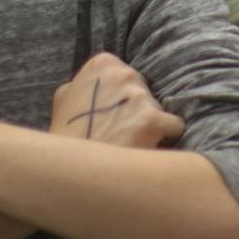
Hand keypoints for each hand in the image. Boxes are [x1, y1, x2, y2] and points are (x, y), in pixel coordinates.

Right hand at [48, 52, 183, 149]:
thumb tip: (99, 83)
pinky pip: (174, 126)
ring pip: (159, 109)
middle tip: (120, 132)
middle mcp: (122, 74)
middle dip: (138, 111)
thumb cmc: (68, 139)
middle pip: (147, 91)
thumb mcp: (64, 100)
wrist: (70, 174)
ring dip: (149, 127)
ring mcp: (137, 96)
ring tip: (129, 144)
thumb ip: (86, 84)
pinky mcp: (152, 121)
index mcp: (102, 65)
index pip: (130, 76)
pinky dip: (166, 139)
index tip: (112, 114)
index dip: (123, 98)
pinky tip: (147, 150)